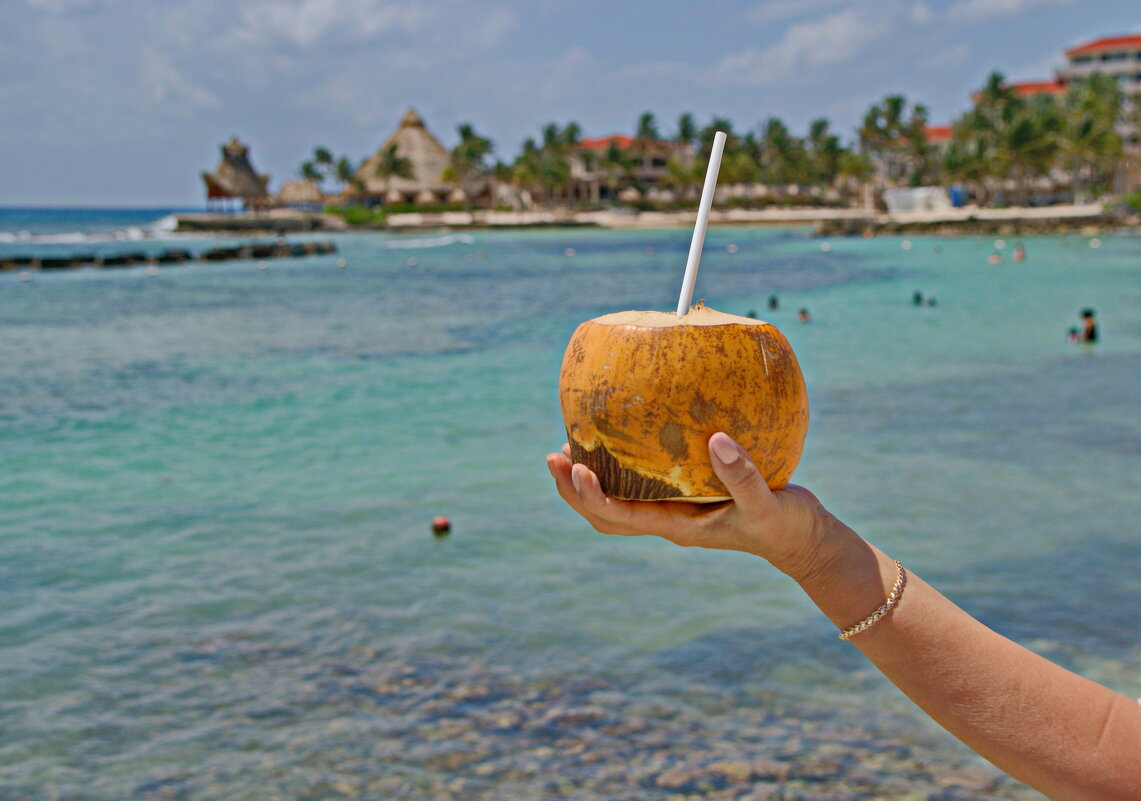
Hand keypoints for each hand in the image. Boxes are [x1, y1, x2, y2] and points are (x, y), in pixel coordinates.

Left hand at [546, 432, 838, 581]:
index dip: (591, 495)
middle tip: (553, 455)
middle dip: (574, 489)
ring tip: (570, 449)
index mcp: (678, 526)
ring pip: (617, 503)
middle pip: (605, 514)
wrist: (803, 540)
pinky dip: (620, 469)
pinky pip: (641, 486)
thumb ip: (744, 475)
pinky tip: (621, 440)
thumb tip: (717, 440)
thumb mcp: (770, 503)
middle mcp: (668, 521)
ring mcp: (675, 511)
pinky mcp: (686, 496)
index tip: (575, 467)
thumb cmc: (786, 525)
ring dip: (589, 481)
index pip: (620, 516)